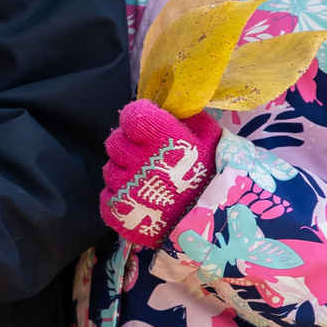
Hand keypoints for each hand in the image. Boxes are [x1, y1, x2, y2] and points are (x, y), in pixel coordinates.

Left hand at [100, 99, 220, 246]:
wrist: (219, 225)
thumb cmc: (214, 176)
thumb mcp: (211, 138)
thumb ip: (187, 116)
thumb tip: (167, 101)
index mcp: (163, 140)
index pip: (132, 115)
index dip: (139, 117)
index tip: (148, 124)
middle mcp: (140, 163)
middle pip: (115, 142)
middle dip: (129, 145)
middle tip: (149, 156)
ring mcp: (127, 189)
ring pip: (111, 169)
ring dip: (126, 171)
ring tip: (150, 181)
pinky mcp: (119, 212)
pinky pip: (107, 196)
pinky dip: (121, 196)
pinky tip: (143, 198)